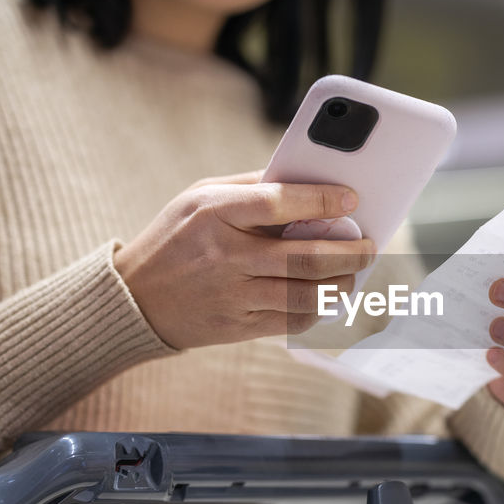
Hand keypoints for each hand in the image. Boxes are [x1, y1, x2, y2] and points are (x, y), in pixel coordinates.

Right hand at [115, 171, 374, 348]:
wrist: (134, 298)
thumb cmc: (176, 238)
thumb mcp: (199, 197)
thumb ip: (251, 186)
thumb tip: (306, 178)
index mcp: (215, 212)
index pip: (279, 201)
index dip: (323, 199)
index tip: (352, 199)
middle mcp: (225, 254)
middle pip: (305, 255)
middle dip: (349, 251)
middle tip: (369, 246)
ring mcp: (232, 294)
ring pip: (306, 293)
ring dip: (342, 284)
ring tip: (355, 274)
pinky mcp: (237, 326)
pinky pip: (292, 320)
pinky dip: (320, 309)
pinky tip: (329, 297)